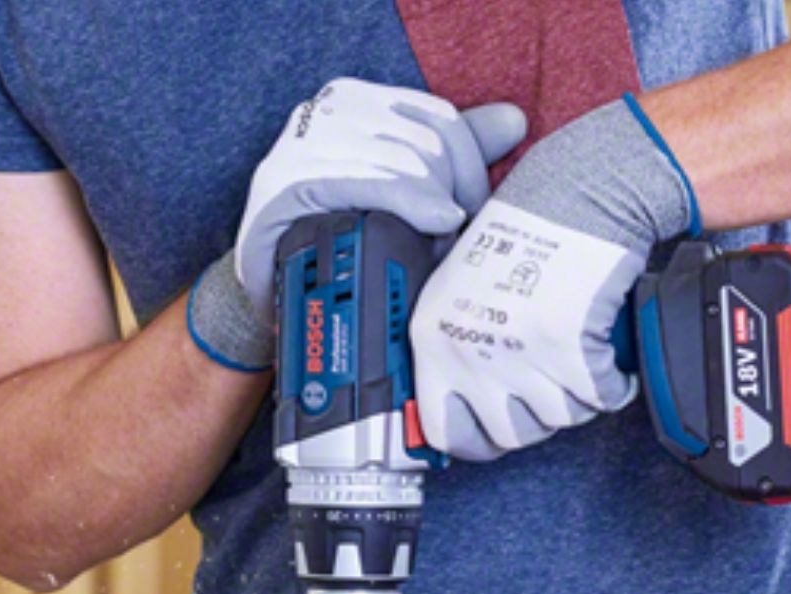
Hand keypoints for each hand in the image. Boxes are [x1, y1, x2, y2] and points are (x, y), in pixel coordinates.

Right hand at [235, 78, 526, 322]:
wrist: (277, 293)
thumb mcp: (404, 194)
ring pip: (402, 160)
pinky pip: (362, 180)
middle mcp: (327, 113)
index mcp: (358, 103)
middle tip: (450, 245)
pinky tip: (431, 221)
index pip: (440, 120)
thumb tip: (513, 121)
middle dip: (451, 196)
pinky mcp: (285, 184)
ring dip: (430, 210)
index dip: (470, 172)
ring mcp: (302, 146)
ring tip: (431, 251)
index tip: (469, 218)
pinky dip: (403, 201)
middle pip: (426, 142)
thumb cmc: (343, 243)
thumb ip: (454, 155)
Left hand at [410, 95, 699, 460]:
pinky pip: (600, 398)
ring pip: (559, 418)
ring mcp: (520, 353)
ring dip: (577, 395)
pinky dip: (613, 382)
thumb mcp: (458, 290)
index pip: (443, 430)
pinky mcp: (571, 348)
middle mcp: (472, 350)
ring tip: (577, 358)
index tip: (493, 435)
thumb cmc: (523, 234)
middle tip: (548, 386)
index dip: (476, 440)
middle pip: (510, 435)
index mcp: (434, 338)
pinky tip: (606, 355)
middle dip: (537, 417)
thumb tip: (462, 404)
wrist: (578, 192)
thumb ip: (456, 347)